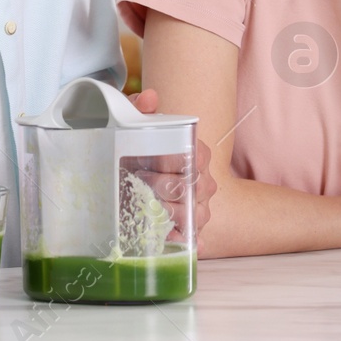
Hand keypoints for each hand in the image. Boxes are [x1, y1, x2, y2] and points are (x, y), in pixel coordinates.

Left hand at [127, 88, 217, 251]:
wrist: (137, 173)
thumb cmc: (141, 150)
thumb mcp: (136, 125)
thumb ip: (140, 109)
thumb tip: (150, 99)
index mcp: (196, 152)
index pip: (196, 158)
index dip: (171, 163)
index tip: (147, 163)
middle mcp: (204, 180)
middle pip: (192, 188)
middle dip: (163, 187)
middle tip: (140, 183)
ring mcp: (200, 206)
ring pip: (195, 215)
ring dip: (169, 214)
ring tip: (147, 208)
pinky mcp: (190, 228)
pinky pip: (193, 238)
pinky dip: (182, 241)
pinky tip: (168, 240)